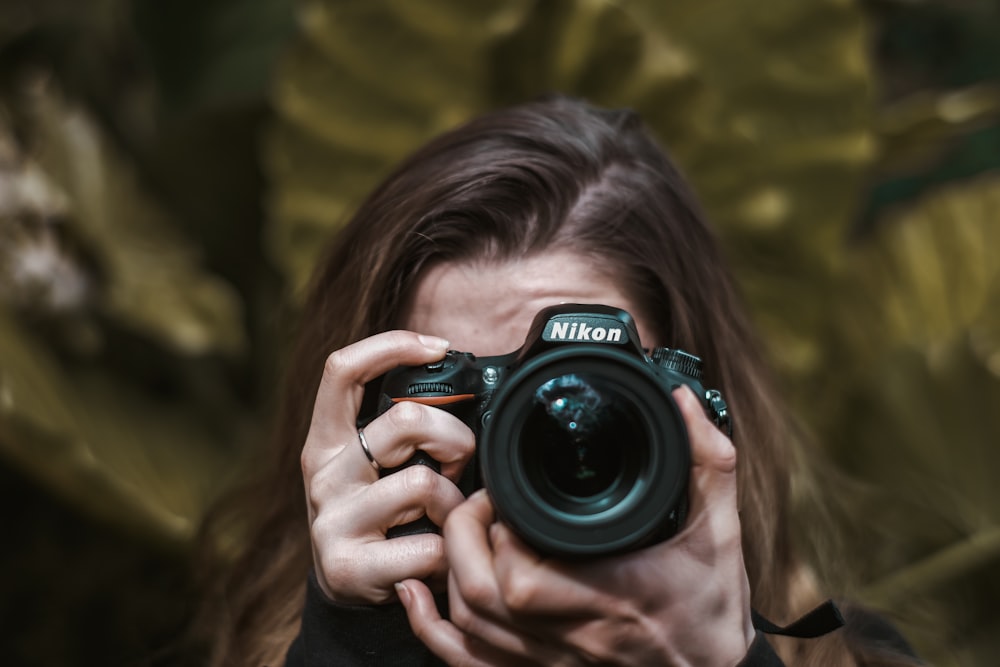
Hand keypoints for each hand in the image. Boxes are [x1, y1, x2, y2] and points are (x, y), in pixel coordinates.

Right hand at [301, 331, 475, 604]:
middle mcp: (323, 473)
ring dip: (454, 503)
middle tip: (459, 465)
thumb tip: (470, 392)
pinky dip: (448, 553)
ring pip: (423, 485)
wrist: (346, 587)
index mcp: (327, 439)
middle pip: (406, 421)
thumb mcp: (375, 464)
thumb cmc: (377, 514)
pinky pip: (429, 547)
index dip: (391, 346)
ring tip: (446, 518)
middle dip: (454, 438)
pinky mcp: (349, 566)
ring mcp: (333, 520)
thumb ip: (404, 431)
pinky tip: (438, 557)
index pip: (342, 370)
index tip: (438, 347)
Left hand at [396, 385, 754, 665]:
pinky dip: (434, 630)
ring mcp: (555, 660)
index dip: (496, 535)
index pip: (524, 579)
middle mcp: (576, 635)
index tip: (502, 493)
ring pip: (470, 629)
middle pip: (482, 600)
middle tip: (478, 502)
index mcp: (614, 595)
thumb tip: (683, 399)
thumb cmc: (714, 606)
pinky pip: (472, 663)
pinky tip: (418, 596)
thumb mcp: (721, 529)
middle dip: (462, 541)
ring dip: (448, 574)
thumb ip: (707, 461)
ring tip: (463, 530)